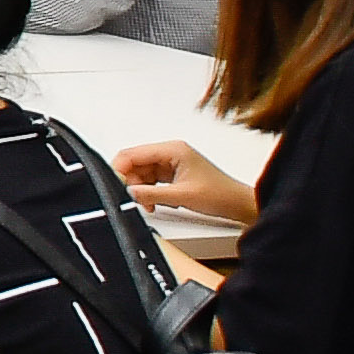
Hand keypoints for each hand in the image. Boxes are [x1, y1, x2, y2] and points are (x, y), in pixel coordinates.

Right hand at [114, 141, 258, 229]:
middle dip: (131, 182)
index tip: (115, 184)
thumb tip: (128, 192)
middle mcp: (170, 153)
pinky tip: (153, 202)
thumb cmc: (220, 194)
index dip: (120, 169)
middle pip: (135, 163)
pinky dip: (147, 192)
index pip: (133, 153)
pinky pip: (150, 180)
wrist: (238, 204)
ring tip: (148, 204)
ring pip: (141, 173)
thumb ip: (151, 193)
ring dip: (139, 189)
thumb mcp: (181, 195)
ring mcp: (171, 163)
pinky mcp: (172, 174)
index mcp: (173, 150)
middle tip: (132, 198)